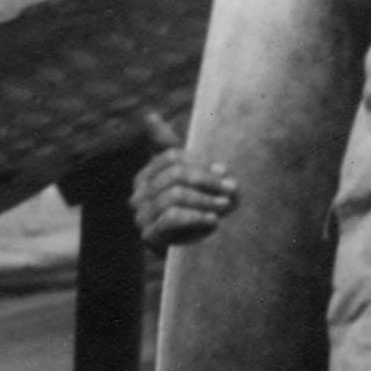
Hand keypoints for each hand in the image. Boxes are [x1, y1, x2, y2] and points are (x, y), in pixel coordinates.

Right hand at [131, 110, 237, 250]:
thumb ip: (168, 147)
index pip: (172, 157)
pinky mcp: (150, 237)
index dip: (201, 163)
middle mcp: (138, 194)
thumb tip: (148, 115)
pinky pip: (172, 218)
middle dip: (208, 181)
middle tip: (233, 190)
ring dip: (206, 200)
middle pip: (175, 174)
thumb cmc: (194, 210)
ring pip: (175, 195)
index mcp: (145, 176)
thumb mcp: (187, 177)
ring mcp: (141, 216)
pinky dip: (196, 217)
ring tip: (225, 207)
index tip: (225, 172)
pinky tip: (214, 222)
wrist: (196, 255)